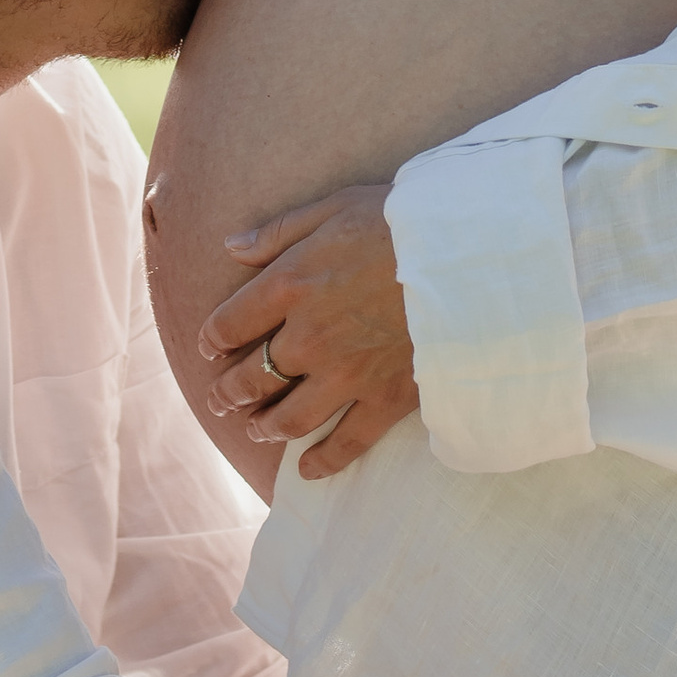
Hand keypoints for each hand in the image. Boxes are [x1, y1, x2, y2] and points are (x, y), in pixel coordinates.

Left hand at [199, 184, 417, 479]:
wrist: (467, 258)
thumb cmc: (401, 222)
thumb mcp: (333, 207)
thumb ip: (278, 232)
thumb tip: (232, 246)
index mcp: (291, 285)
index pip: (231, 322)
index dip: (213, 338)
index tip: (209, 347)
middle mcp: (309, 337)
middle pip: (253, 376)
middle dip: (230, 391)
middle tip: (221, 399)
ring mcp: (346, 374)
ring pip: (289, 417)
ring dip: (265, 426)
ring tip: (256, 428)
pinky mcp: (385, 399)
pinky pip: (346, 443)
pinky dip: (323, 462)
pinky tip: (307, 468)